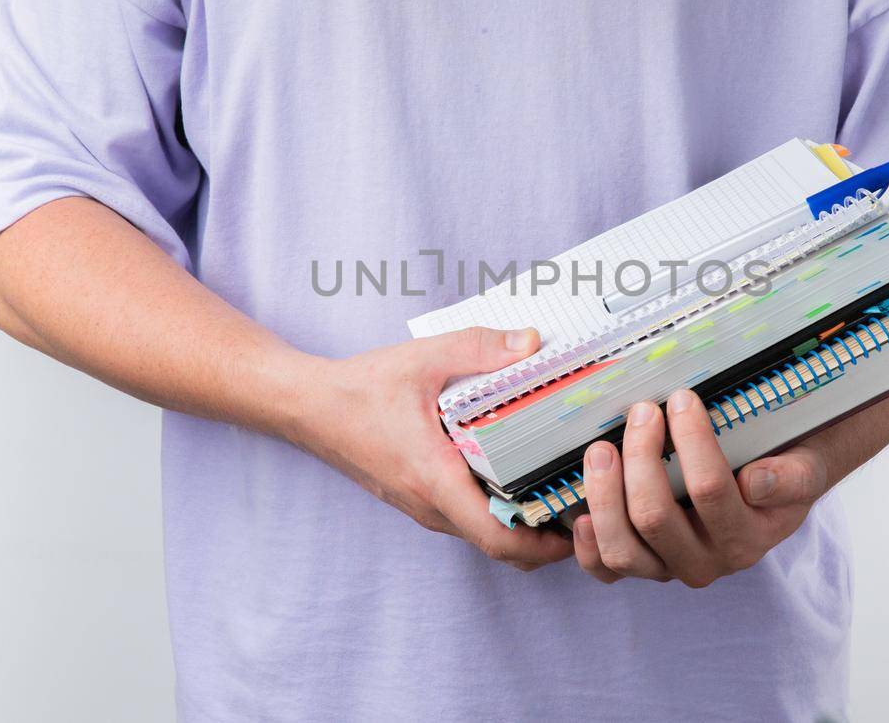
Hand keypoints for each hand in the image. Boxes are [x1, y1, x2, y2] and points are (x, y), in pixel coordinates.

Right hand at [296, 326, 573, 571]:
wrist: (307, 407)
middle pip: (498, 546)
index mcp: (434, 478)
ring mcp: (421, 506)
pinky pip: (465, 519)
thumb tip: (532, 343)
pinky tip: (516, 476)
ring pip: (481, 534)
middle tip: (581, 505)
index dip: (543, 546)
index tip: (576, 528)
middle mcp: (429, 504)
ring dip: (520, 526)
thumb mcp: (423, 360)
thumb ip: (479, 349)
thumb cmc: (359, 388)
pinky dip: (497, 511)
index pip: (497, 539)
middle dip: (544, 538)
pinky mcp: (417, 498)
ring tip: (557, 491)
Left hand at [573, 373, 888, 585]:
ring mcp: (668, 568)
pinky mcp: (640, 566)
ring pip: (623, 550)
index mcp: (747, 538)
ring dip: (604, 496)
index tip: (680, 397)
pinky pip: (604, 570)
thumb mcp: (804, 469)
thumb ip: (792, 477)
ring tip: (600, 449)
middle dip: (640, 458)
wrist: (774, 490)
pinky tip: (578, 511)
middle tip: (638, 412)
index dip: (692, 441)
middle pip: (656, 519)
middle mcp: (706, 562)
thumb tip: (756, 482)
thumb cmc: (784, 469)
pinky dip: (586, 545)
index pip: (712, 491)